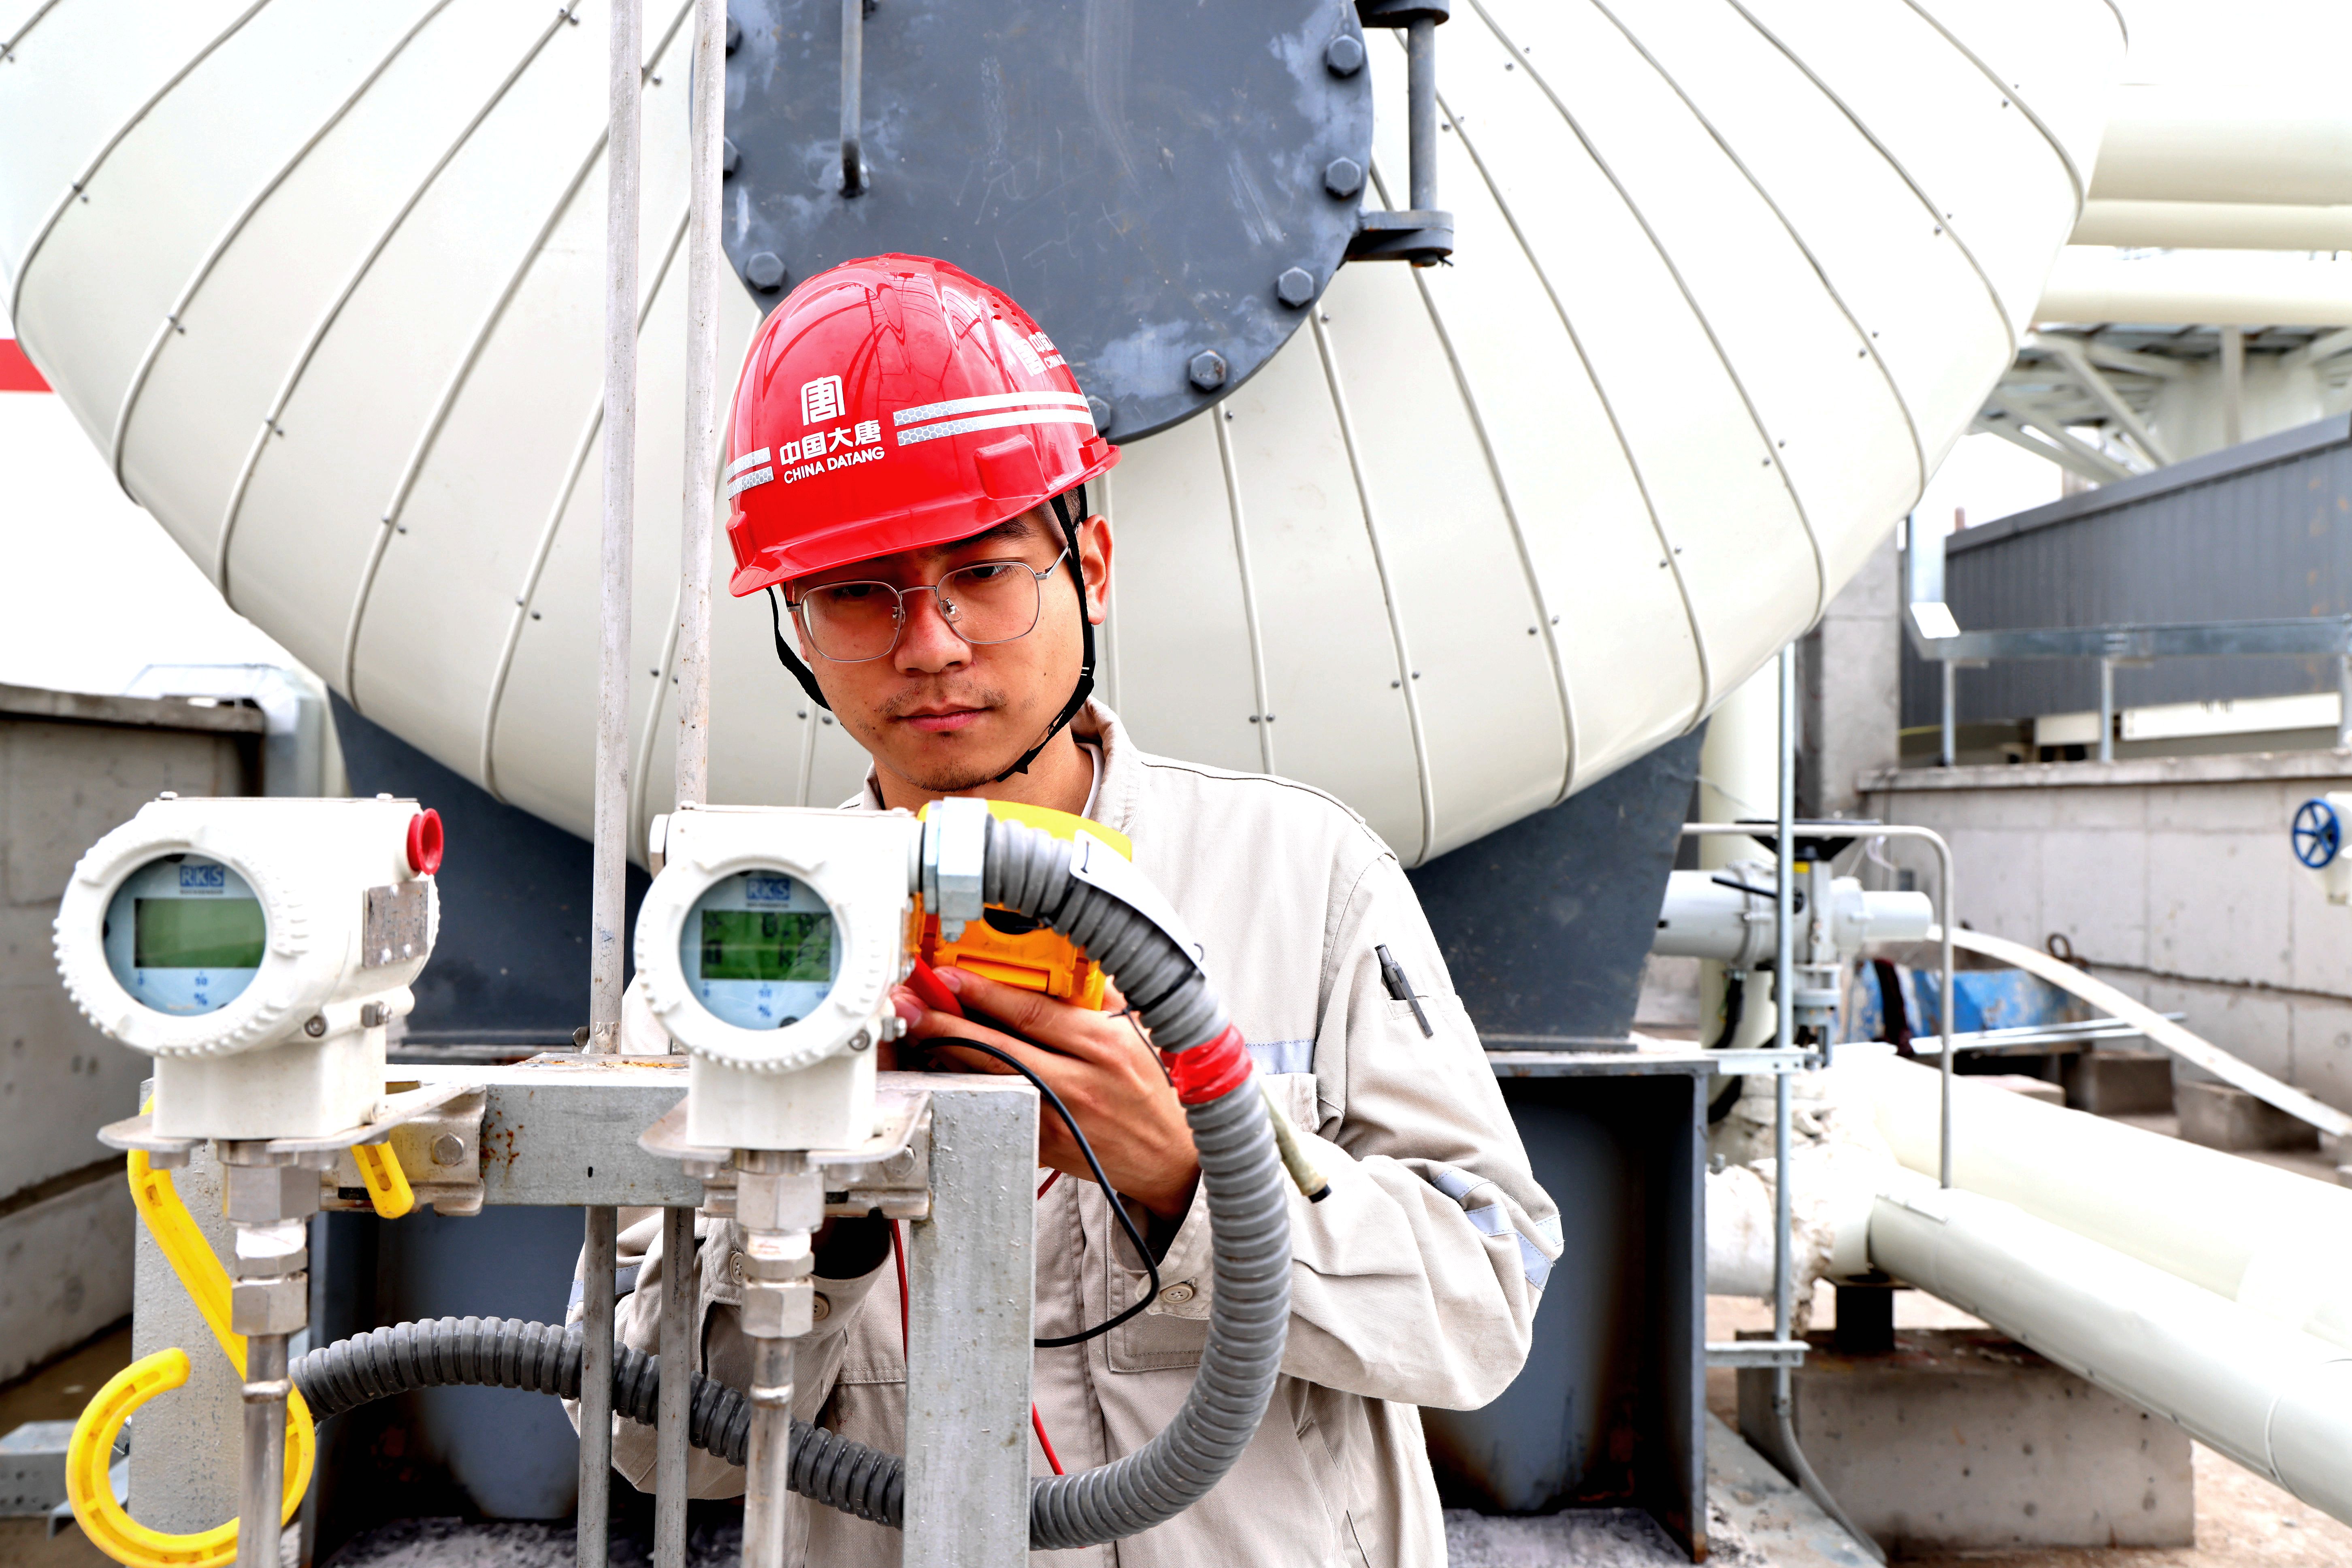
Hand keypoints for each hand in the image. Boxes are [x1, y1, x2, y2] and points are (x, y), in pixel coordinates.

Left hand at [892, 968, 1200, 1222]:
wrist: (1174, 1155)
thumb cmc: (1156, 1088)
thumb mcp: (1138, 1029)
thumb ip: (1098, 993)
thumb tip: (1054, 961)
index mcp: (1102, 1044)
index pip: (1030, 1012)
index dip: (982, 992)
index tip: (948, 975)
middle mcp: (1077, 1082)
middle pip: (996, 1047)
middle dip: (944, 1023)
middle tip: (910, 1003)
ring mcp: (1057, 1118)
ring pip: (987, 1081)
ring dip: (944, 1055)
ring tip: (914, 1031)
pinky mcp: (1044, 1146)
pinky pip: (995, 1110)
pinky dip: (966, 1088)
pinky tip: (943, 1070)